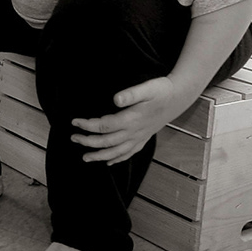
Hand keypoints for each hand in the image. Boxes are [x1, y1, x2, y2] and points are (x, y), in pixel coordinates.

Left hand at [70, 75, 192, 163]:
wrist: (179, 98)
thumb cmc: (162, 90)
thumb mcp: (147, 88)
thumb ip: (131, 94)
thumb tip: (115, 100)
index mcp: (132, 119)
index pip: (104, 126)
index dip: (88, 126)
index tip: (74, 122)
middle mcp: (134, 132)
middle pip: (107, 142)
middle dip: (88, 142)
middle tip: (73, 138)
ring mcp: (139, 137)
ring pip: (117, 152)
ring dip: (100, 156)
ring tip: (85, 158)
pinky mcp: (144, 138)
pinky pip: (129, 153)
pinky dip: (117, 159)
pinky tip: (108, 162)